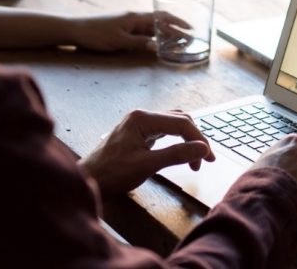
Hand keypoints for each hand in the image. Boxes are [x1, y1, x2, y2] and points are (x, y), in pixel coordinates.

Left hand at [67, 11, 185, 52]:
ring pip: (153, 28)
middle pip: (160, 23)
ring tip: (179, 42)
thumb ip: (139, 43)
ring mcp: (129, 24)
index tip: (190, 28)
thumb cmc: (96, 34)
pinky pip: (144, 34)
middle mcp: (135, 19)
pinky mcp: (124, 31)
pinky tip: (158, 44)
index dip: (178, 22)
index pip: (162, 17)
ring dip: (166, 34)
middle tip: (190, 38)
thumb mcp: (119, 40)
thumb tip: (158, 46)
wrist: (76, 30)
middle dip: (176, 30)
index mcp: (136, 17)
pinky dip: (154, 38)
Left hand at [80, 109, 215, 198]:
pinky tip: (180, 152)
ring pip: (173, 124)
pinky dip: (177, 141)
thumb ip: (176, 154)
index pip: (181, 123)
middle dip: (195, 139)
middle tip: (204, 161)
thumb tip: (203, 149)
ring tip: (195, 159)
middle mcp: (142, 116)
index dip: (199, 140)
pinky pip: (164, 131)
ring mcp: (139, 123)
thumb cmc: (111, 174)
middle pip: (180, 120)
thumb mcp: (146, 165)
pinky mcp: (138, 133)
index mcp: (143, 119)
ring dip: (187, 139)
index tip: (208, 159)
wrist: (87, 181)